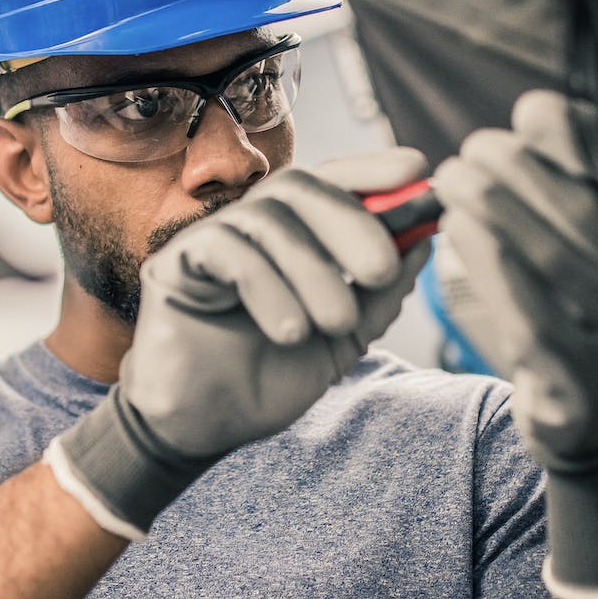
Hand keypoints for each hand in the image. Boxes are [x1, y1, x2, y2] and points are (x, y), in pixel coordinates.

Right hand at [48, 148, 431, 536]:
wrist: (204, 428)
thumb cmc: (267, 378)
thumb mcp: (344, 338)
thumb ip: (380, 293)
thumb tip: (424, 237)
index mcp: (289, 236)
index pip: (328, 182)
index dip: (370, 170)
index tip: (416, 171)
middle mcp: (248, 227)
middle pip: (298, 187)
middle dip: (350, 220)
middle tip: (381, 269)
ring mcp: (207, 240)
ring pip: (265, 219)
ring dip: (312, 270)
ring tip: (335, 323)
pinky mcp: (173, 264)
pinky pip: (224, 249)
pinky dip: (266, 286)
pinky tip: (288, 332)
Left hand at [432, 89, 597, 598]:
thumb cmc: (590, 310)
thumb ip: (586, 186)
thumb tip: (533, 112)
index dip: (578, 133)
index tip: (529, 110)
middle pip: (587, 212)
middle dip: (517, 168)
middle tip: (470, 149)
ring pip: (553, 259)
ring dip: (491, 208)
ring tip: (451, 179)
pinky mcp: (582, 385)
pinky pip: (528, 314)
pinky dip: (487, 265)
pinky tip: (456, 233)